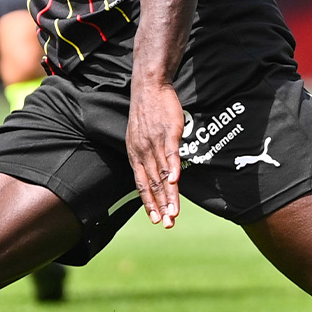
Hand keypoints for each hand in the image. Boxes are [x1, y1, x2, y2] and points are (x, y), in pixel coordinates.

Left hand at [126, 77, 183, 227]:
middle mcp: (143, 152)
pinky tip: (176, 181)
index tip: (155, 219)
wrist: (149, 88)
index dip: (148, 203)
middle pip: (153, 184)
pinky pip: (170, 153)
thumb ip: (146, 156)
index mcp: (135, 155)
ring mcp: (155, 143)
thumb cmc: (147, 113)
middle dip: (160, 206)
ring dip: (169, 194)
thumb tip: (153, 171)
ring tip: (174, 212)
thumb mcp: (139, 137)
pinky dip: (173, 168)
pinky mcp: (168, 133)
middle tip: (167, 224)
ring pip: (162, 174)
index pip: (141, 184)